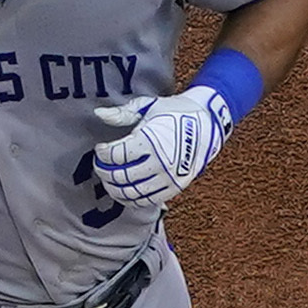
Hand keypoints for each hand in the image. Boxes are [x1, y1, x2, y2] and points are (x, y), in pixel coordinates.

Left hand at [83, 87, 229, 213]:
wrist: (209, 122)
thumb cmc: (175, 112)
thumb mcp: (148, 106)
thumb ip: (123, 113)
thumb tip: (98, 113)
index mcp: (151, 140)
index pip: (116, 155)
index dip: (103, 154)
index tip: (100, 149)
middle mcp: (160, 162)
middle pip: (121, 176)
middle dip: (105, 173)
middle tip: (100, 166)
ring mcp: (169, 177)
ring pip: (133, 193)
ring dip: (115, 190)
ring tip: (109, 181)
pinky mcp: (176, 187)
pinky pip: (148, 201)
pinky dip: (133, 199)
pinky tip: (125, 191)